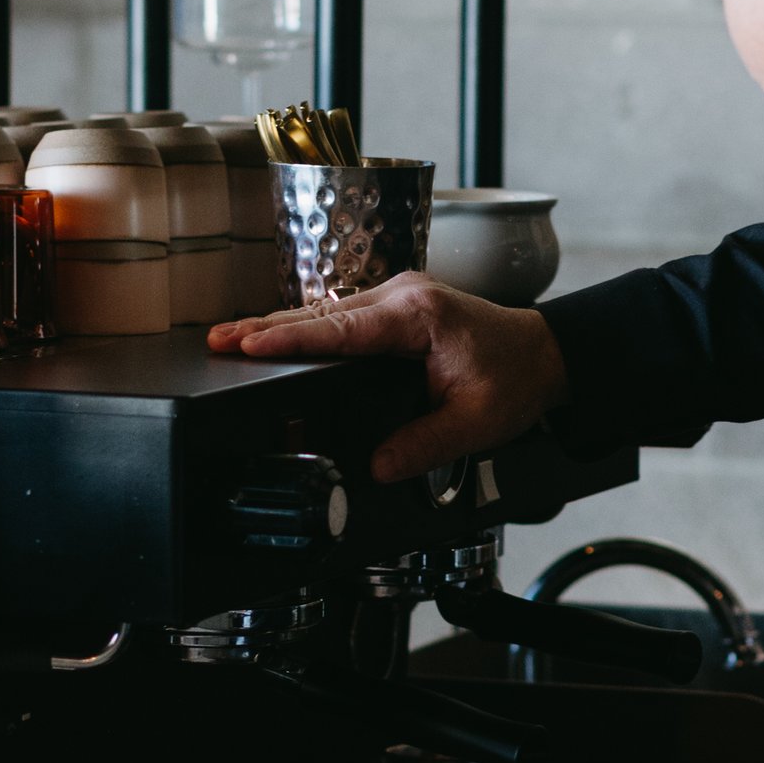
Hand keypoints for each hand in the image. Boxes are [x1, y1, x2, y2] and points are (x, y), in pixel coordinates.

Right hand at [203, 275, 568, 484]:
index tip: (247, 344)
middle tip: (217, 340)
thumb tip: (377, 466)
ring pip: (327, 312)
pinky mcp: (396, 307)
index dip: (289, 339)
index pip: (340, 330)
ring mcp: (398, 297)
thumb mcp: (476, 422)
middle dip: (266, 328)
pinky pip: (342, 316)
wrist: (546, 354)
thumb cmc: (516, 379)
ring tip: (231, 339)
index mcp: (419, 316)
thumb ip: (425, 444)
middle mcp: (404, 296)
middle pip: (322, 314)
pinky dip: (307, 328)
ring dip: (281, 326)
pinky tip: (276, 340)